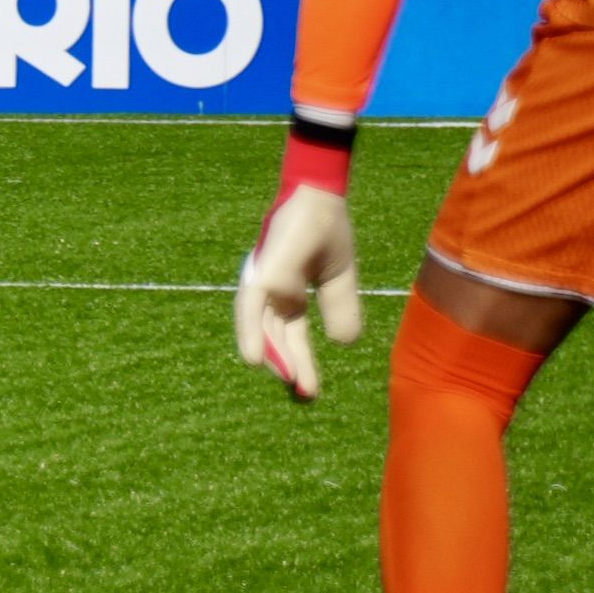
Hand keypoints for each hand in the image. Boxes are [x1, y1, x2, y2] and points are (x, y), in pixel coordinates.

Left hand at [236, 181, 362, 401]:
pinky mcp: (263, 273)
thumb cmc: (326, 230)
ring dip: (274, 357)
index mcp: (290, 294)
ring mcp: (266, 282)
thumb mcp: (339, 279)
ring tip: (290, 384)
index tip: (311, 391)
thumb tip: (344, 345)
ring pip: (262, 327)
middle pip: (278, 337)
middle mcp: (273, 292)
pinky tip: (254, 359)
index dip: (301, 362)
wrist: (320, 196)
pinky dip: (250, 332)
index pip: (292, 336)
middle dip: (291, 366)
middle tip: (305, 396)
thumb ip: (340, 309)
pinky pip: (251, 307)